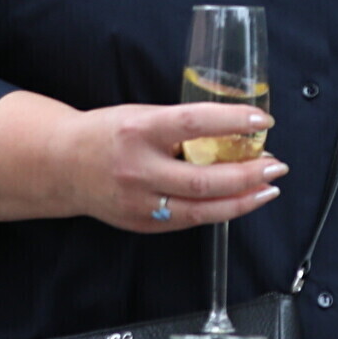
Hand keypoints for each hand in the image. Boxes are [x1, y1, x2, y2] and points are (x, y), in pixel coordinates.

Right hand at [69, 102, 288, 235]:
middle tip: (276, 164)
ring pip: (202, 209)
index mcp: (138, 130)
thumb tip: (235, 129)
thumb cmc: (106, 133)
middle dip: (248, 174)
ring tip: (268, 187)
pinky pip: (190, 220)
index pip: (193, 123)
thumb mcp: (141, 115)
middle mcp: (138, 169)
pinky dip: (220, 211)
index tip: (262, 120)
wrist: (61, 165)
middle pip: (204, 179)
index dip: (232, 122)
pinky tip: (240, 201)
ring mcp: (140, 202)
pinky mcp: (143, 224)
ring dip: (243, 200)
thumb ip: (182, 125)